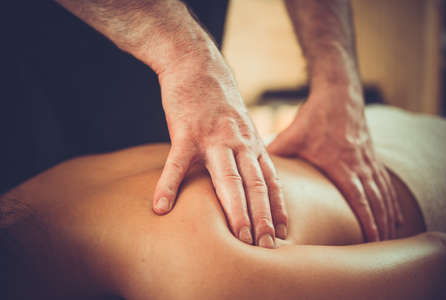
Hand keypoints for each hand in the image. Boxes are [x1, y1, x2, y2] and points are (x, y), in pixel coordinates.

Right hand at [152, 52, 287, 247]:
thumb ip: (246, 151)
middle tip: (269, 247)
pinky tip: (161, 208)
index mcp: (251, 144)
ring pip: (228, 178)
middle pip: (255, 185)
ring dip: (236, 210)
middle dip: (264, 218)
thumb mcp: (241, 125)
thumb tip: (251, 176)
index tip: (284, 234)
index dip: (279, 208)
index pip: (271, 181)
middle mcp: (239, 143)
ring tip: (240, 239)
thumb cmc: (219, 101)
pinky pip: (177, 163)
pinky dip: (169, 185)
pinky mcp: (186, 131)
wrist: (197, 65)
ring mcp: (214, 138)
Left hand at [268, 88, 402, 240]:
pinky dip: (390, 198)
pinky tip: (394, 211)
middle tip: (382, 244)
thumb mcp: (292, 135)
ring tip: (391, 234)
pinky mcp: (370, 153)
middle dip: (380, 222)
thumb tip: (252, 171)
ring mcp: (367, 158)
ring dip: (389, 213)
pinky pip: (383, 180)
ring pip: (382, 191)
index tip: (372, 238)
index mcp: (340, 163)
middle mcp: (358, 163)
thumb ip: (275, 154)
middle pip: (374, 199)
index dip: (366, 219)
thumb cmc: (314, 116)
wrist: (338, 92)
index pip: (357, 197)